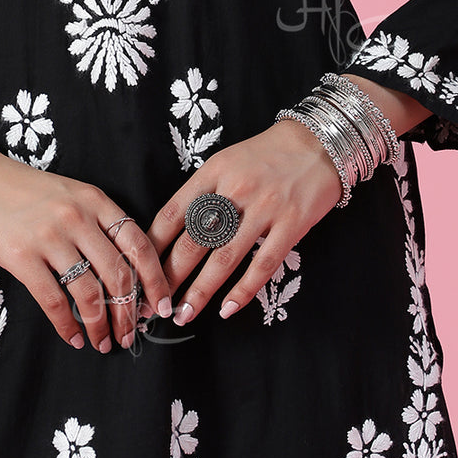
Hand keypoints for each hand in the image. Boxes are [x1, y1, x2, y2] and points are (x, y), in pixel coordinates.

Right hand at [0, 118, 173, 352]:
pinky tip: (73, 338)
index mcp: (94, 199)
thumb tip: (125, 269)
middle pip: (118, 274)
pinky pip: (54, 300)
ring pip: (89, 292)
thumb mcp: (68, 193)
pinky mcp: (21, 256)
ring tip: (103, 343)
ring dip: (101, 325)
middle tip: (131, 335)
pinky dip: (67, 326)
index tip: (161, 305)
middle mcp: (77, 216)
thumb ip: (95, 222)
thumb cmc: (23, 189)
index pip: (138, 243)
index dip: (155, 279)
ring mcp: (49, 236)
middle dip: (129, 312)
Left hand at [140, 119, 343, 325]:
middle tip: (155, 303)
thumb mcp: (227, 161)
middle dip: (170, 277)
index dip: (153, 245)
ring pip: (224, 258)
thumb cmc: (265, 155)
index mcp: (214, 171)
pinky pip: (262, 265)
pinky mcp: (291, 224)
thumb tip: (173, 232)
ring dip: (200, 292)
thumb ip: (204, 192)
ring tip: (183, 314)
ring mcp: (264, 207)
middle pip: (194, 241)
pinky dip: (243, 291)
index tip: (140, 270)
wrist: (316, 144)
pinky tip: (227, 309)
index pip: (173, 213)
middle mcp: (235, 189)